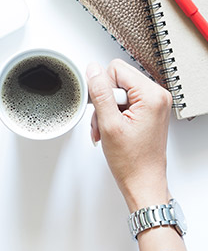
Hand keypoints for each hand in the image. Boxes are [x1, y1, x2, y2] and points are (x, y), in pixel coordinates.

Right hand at [86, 59, 171, 211]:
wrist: (142, 181)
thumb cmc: (131, 161)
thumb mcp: (109, 124)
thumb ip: (100, 93)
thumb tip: (93, 70)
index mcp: (152, 95)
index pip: (116, 69)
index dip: (102, 87)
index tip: (101, 107)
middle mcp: (157, 96)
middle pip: (117, 79)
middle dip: (104, 100)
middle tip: (104, 121)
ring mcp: (153, 104)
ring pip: (117, 92)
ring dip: (106, 110)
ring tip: (107, 129)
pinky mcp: (148, 111)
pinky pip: (123, 102)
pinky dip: (113, 114)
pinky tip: (112, 129)